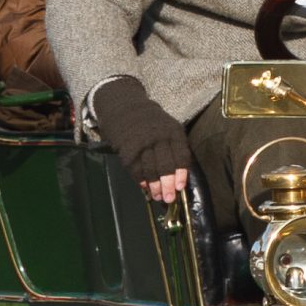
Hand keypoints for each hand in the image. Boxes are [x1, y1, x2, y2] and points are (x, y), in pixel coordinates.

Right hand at [92, 77, 193, 201]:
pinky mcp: (127, 148)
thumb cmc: (152, 123)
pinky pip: (136, 169)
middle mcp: (159, 137)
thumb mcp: (168, 128)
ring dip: (154, 186)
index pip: (181, 156)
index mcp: (173, 132)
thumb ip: (174, 149)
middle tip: (169, 199)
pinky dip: (141, 180)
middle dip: (168, 185)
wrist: (124, 106)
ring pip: (150, 170)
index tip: (180, 188)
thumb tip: (178, 178)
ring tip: (157, 196)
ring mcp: (142, 143)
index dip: (181, 174)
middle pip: (166, 166)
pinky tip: (145, 186)